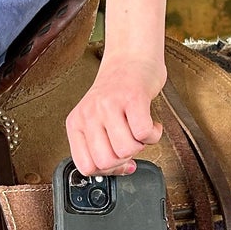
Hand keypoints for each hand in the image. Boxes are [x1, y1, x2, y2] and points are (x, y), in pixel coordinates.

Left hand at [65, 48, 165, 176]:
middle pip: (106, 161)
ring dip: (141, 146)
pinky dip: (154, 135)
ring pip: (126, 150)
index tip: (119, 162)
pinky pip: (144, 134)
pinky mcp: (132, 98)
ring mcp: (109, 105)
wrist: (131, 59)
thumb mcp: (97, 120)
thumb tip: (123, 170)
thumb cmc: (117, 92)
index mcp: (76, 123)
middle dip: (125, 159)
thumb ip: (102, 146)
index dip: (107, 171)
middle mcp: (89, 114)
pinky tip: (152, 124)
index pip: (85, 166)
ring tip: (140, 130)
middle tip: (131, 143)